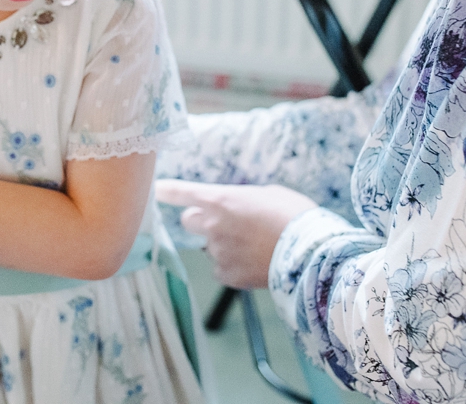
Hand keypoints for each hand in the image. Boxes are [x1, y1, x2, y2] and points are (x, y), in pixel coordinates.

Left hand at [155, 180, 316, 289]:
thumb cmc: (294, 215)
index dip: (166, 191)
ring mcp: (218, 252)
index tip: (155, 189)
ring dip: (223, 244)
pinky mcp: (227, 275)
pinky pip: (221, 268)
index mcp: (221, 199)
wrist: (310, 253)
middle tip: (224, 222)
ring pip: (210, 246)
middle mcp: (212, 225)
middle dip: (201, 220)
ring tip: (253, 245)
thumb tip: (238, 207)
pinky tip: (253, 262)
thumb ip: (243, 199)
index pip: (182, 193)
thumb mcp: (269, 194)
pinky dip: (232, 265)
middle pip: (188, 221)